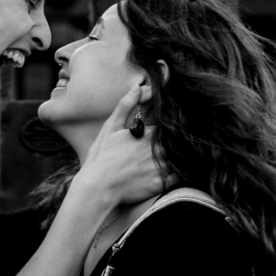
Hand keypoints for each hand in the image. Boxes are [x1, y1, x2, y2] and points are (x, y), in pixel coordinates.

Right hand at [74, 85, 171, 207]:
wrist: (98, 188)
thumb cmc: (102, 157)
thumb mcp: (110, 127)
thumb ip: (126, 105)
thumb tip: (139, 86)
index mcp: (148, 133)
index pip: (166, 126)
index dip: (164, 129)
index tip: (157, 134)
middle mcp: (157, 149)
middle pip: (172, 142)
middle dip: (169, 144)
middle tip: (157, 149)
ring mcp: (160, 167)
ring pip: (176, 158)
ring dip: (175, 158)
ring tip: (165, 160)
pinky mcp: (160, 183)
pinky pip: (177, 177)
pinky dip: (175, 174)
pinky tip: (167, 173)